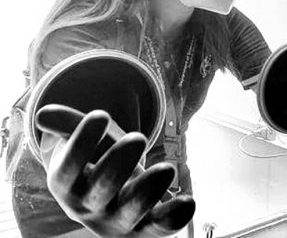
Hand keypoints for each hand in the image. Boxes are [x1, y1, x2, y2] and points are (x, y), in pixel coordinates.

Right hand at [36, 104, 194, 236]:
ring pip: (131, 211)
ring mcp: (119, 220)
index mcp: (67, 184)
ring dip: (148, 191)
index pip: (69, 167)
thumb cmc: (96, 158)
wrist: (113, 193)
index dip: (81, 142)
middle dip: (118, 164)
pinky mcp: (148, 227)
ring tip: (167, 168)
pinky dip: (174, 216)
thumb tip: (44, 114)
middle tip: (137, 137)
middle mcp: (90, 208)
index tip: (100, 114)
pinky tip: (188, 201)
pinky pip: (161, 227)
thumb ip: (66, 124)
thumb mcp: (81, 139)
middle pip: (100, 191)